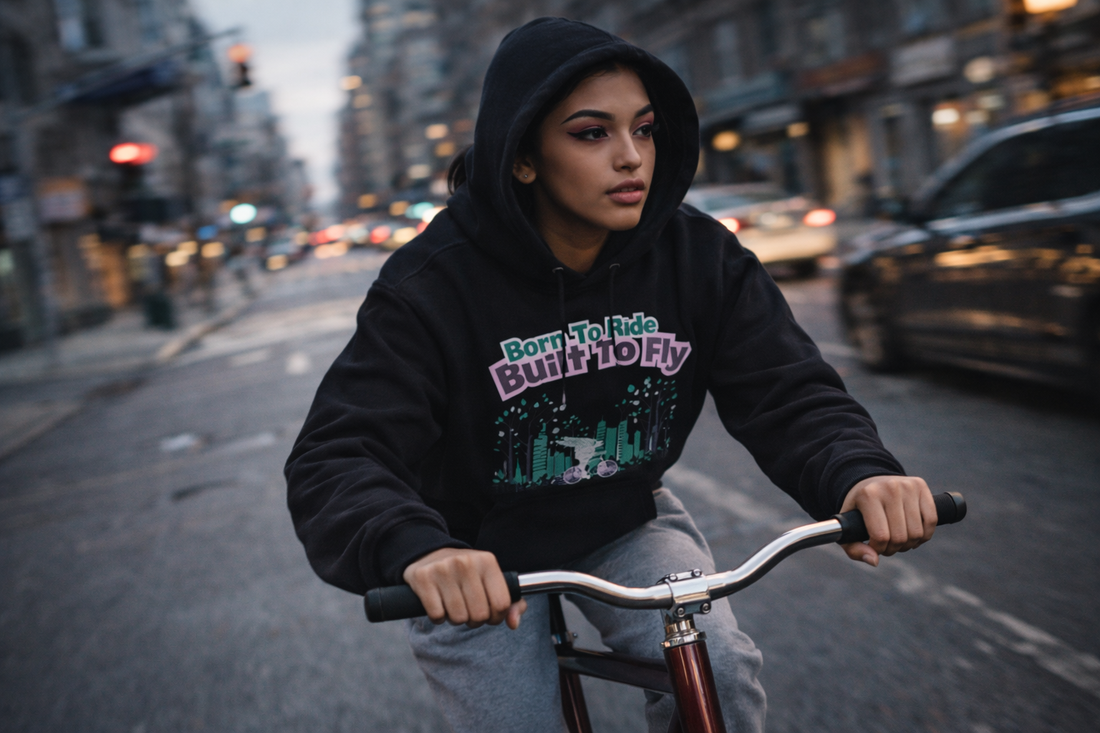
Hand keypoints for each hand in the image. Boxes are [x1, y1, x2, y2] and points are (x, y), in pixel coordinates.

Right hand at [402, 547, 526, 628]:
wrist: (429, 553)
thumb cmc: (466, 573)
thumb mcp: (490, 580)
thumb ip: (512, 604)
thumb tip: (513, 623)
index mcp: (487, 561)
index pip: (501, 604)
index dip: (496, 617)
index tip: (489, 614)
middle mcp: (466, 562)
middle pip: (480, 615)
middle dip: (475, 620)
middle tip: (468, 610)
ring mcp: (443, 569)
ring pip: (458, 618)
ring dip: (456, 619)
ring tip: (453, 606)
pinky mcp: (423, 578)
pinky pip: (437, 615)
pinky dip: (438, 618)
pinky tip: (439, 605)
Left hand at [839, 475, 935, 566]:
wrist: (869, 482)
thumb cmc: (858, 509)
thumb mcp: (848, 527)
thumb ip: (854, 549)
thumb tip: (874, 561)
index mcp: (868, 495)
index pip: (881, 536)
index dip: (879, 549)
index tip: (874, 546)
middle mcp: (889, 488)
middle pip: (900, 536)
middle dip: (893, 549)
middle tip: (887, 545)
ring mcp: (907, 486)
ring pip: (917, 532)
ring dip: (909, 544)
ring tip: (898, 539)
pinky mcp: (921, 486)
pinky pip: (931, 520)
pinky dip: (924, 535)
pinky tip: (913, 534)